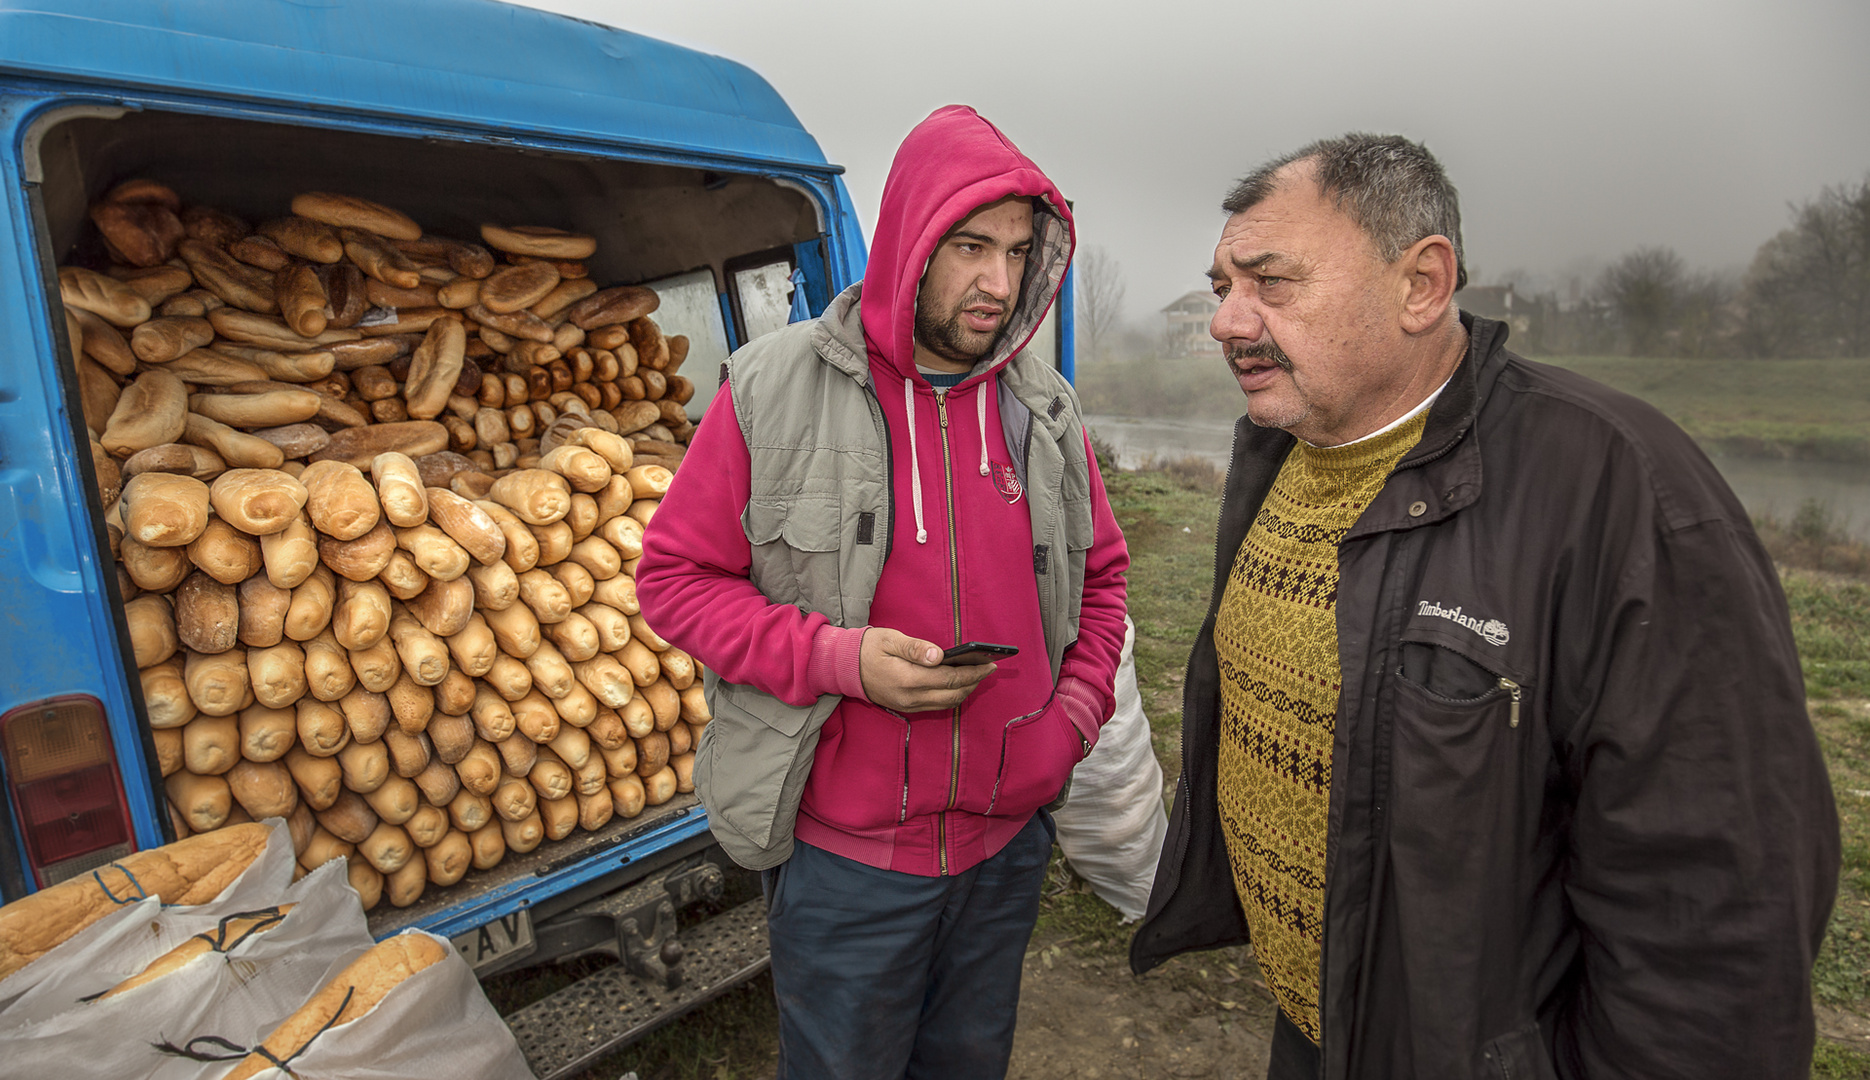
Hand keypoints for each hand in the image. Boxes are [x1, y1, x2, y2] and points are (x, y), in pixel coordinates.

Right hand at [859, 628, 994, 712]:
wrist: (844, 668)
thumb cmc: (868, 648)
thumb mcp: (890, 639)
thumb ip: (915, 648)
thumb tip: (938, 655)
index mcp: (907, 678)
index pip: (949, 679)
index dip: (972, 672)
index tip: (989, 664)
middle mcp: (910, 697)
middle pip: (953, 694)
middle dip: (974, 682)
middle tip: (989, 669)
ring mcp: (908, 706)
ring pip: (947, 704)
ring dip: (965, 691)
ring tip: (978, 676)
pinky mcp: (906, 708)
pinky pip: (936, 706)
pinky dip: (952, 697)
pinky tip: (959, 684)